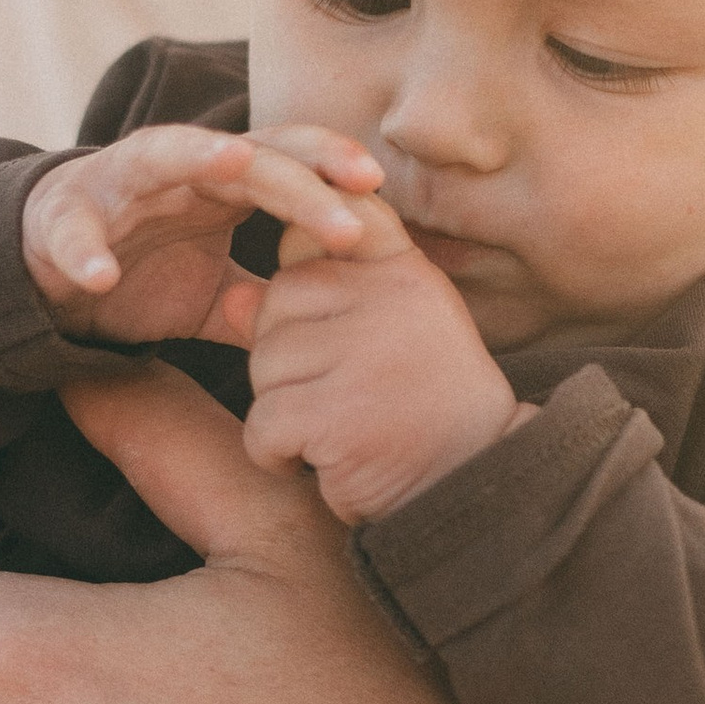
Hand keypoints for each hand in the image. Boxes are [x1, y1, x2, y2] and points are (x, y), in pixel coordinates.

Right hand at [22, 124, 379, 346]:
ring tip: (237, 166)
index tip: (378, 192)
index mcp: (219, 186)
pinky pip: (72, 232)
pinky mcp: (58, 218)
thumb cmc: (136, 271)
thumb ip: (265, 301)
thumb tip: (337, 329)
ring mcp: (116, 186)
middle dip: (300, 176)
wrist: (41, 275)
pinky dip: (82, 252)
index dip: (329, 171)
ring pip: (161, 157)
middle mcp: (175, 170)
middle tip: (353, 197)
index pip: (287, 164)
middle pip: (248, 156)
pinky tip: (100, 276)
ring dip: (198, 158)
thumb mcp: (212, 295)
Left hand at [242, 210, 527, 524]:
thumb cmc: (421, 408)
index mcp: (404, 272)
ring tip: (332, 429)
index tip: (327, 308)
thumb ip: (310, 310)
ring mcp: (364, 354)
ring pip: (264, 363)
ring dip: (281, 408)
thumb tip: (232, 297)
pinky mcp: (336, 414)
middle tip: (333, 394)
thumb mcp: (379, 340)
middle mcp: (388, 300)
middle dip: (285, 356)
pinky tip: (317, 463)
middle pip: (278, 301)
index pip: (336, 221)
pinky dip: (275, 454)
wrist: (473, 482)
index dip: (309, 254)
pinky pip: (263, 423)